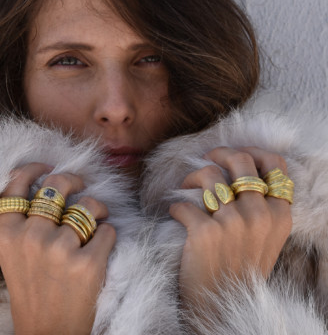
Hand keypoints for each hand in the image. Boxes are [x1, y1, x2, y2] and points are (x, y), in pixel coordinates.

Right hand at [0, 163, 115, 334]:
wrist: (48, 332)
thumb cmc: (33, 288)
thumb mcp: (13, 253)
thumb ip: (23, 221)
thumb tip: (46, 184)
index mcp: (7, 233)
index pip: (16, 185)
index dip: (33, 169)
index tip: (48, 167)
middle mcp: (31, 237)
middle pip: (56, 186)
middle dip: (73, 179)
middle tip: (81, 184)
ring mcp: (59, 250)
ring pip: (88, 206)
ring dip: (98, 209)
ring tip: (98, 217)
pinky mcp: (87, 263)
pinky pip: (107, 230)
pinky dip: (108, 234)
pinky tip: (101, 244)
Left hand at [169, 147, 291, 305]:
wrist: (223, 302)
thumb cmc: (240, 266)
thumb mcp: (265, 237)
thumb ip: (261, 205)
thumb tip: (239, 167)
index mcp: (278, 214)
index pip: (273, 164)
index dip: (251, 151)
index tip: (231, 155)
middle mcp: (259, 215)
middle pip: (240, 160)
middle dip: (219, 153)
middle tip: (205, 160)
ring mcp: (233, 223)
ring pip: (208, 174)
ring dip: (191, 177)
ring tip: (185, 186)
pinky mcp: (205, 233)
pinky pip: (182, 204)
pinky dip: (175, 207)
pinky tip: (176, 215)